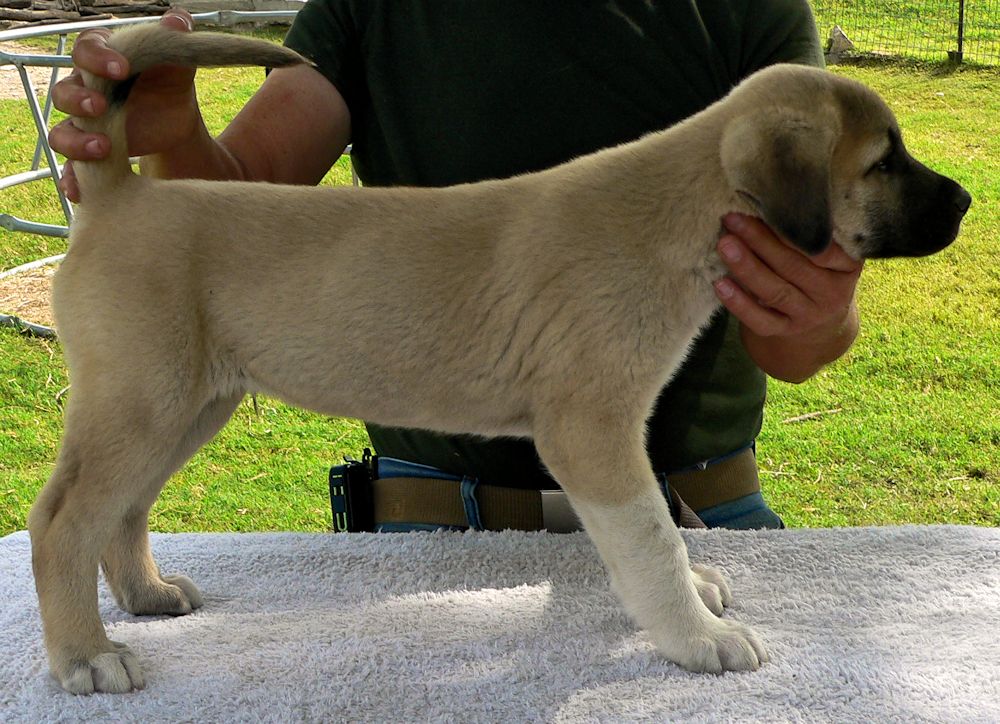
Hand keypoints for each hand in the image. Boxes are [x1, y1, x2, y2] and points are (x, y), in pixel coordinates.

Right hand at [48, 9, 199, 200]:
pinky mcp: (90, 153)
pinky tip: (79, 190)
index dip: (98, 57)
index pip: (85, 50)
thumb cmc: (168, 79)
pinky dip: (72, 179)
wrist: (175, 115)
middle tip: (101, 108)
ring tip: (102, 149)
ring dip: (75, 142)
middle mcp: (83, 89)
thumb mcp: (177, 58)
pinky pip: (71, 168)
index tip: (121, 68)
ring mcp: (82, 124)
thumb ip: (174, 37)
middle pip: (63, 93)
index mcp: (100, 59)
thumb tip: (179, 21)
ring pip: (61, 132)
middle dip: (79, 100)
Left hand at [713, 213, 863, 381]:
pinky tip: (720, 284)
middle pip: (793, 266)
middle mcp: (832, 293)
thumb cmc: (817, 272)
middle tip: (734, 218)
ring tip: (724, 244)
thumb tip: (768, 197)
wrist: (821, 324)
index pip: (821, 246)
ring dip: (747, 267)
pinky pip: (760, 320)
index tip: (767, 204)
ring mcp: (809, 315)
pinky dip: (739, 303)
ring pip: (775, 291)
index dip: (792, 227)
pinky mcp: (785, 331)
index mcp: (847, 265)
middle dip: (760, 240)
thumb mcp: (828, 253)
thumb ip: (809, 232)